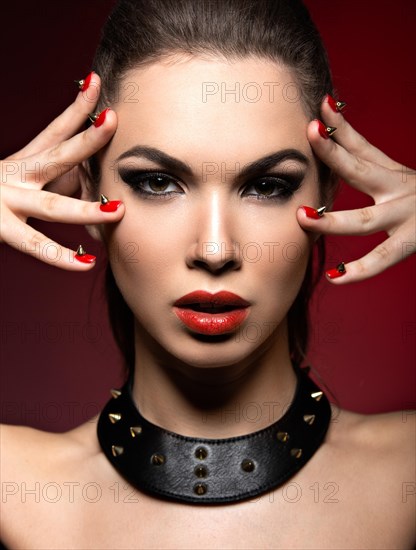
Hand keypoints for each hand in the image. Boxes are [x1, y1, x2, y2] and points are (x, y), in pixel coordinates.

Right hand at [0, 72, 123, 269]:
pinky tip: (86, 264)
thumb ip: (53, 178)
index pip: (54, 130)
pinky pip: (34, 246)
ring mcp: (5, 200)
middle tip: (112, 120)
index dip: (77, 108)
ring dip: (86, 209)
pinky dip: (61, 257)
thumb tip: (89, 176)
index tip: (97, 82)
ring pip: (52, 205)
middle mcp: (14, 175)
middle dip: (86, 140)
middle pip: (56, 156)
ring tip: (118, 210)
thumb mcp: (19, 178)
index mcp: (22, 161)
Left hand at [297, 95, 414, 283]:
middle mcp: (400, 190)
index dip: (341, 127)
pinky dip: (359, 270)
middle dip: (334, 153)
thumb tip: (334, 135)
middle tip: (311, 133)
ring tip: (303, 217)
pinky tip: (335, 276)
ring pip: (365, 220)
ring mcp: (407, 215)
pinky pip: (383, 258)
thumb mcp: (398, 178)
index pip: (362, 147)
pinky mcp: (414, 240)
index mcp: (393, 174)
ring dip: (332, 220)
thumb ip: (368, 164)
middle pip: (361, 170)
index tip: (321, 106)